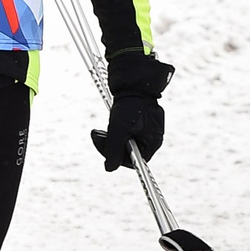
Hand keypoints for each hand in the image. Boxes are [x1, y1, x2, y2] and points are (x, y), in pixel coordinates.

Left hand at [93, 52, 173, 169]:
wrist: (135, 81)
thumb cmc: (130, 106)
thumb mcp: (118, 129)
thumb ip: (113, 150)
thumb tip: (109, 169)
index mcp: (152, 143)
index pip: (132, 161)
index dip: (115, 156)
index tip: (103, 144)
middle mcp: (153, 138)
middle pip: (127, 151)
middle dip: (110, 143)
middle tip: (95, 133)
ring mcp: (150, 129)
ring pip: (126, 140)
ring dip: (111, 135)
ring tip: (100, 126)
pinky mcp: (145, 120)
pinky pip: (128, 130)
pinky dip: (118, 127)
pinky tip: (113, 117)